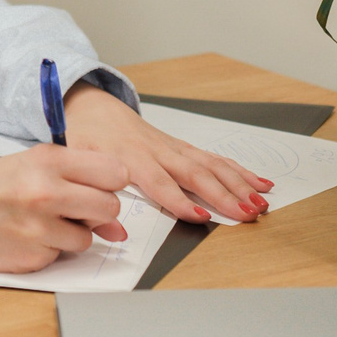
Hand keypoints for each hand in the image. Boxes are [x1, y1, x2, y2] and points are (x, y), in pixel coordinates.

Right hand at [0, 146, 131, 272]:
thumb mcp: (28, 167)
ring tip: (41, 223)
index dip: (110, 183)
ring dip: (72, 235)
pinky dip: (48, 250)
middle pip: (110, 207)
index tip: (98, 188)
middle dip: (97, 213)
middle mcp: (46, 191)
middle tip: (73, 210)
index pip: (115, 172)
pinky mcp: (31, 256)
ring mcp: (39, 227)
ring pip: (89, 237)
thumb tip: (116, 226)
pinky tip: (25, 237)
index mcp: (48, 160)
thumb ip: (75, 184)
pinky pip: (61, 256)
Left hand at [64, 84, 272, 224]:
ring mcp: (174, 147)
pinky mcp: (183, 147)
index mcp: (130, 157)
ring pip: (211, 165)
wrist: (92, 107)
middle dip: (223, 195)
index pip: (159, 182)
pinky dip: (239, 170)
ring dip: (238, 184)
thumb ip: (92, 194)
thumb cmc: (85, 139)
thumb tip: (112, 229)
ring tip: (260, 202)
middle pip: (195, 174)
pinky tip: (260, 182)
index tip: (201, 218)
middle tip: (246, 214)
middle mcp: (158, 151)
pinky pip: (215, 158)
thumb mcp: (76, 164)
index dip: (179, 201)